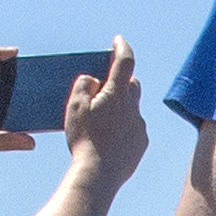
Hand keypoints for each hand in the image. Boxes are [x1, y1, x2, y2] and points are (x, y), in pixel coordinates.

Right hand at [55, 36, 145, 185]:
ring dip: (121, 109)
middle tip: (105, 87)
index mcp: (117, 94)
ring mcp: (139, 126)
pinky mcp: (141, 144)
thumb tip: (94, 79)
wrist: (99, 174)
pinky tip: (109, 139)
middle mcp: (133, 107)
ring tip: (102, 121)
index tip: (118, 41)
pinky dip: (123, 128)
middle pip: (132, 84)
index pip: (125, 61)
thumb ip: (84, 85)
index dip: (122, 47)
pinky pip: (134, 129)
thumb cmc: (84, 139)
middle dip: (121, 81)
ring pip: (132, 109)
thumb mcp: (75, 107)